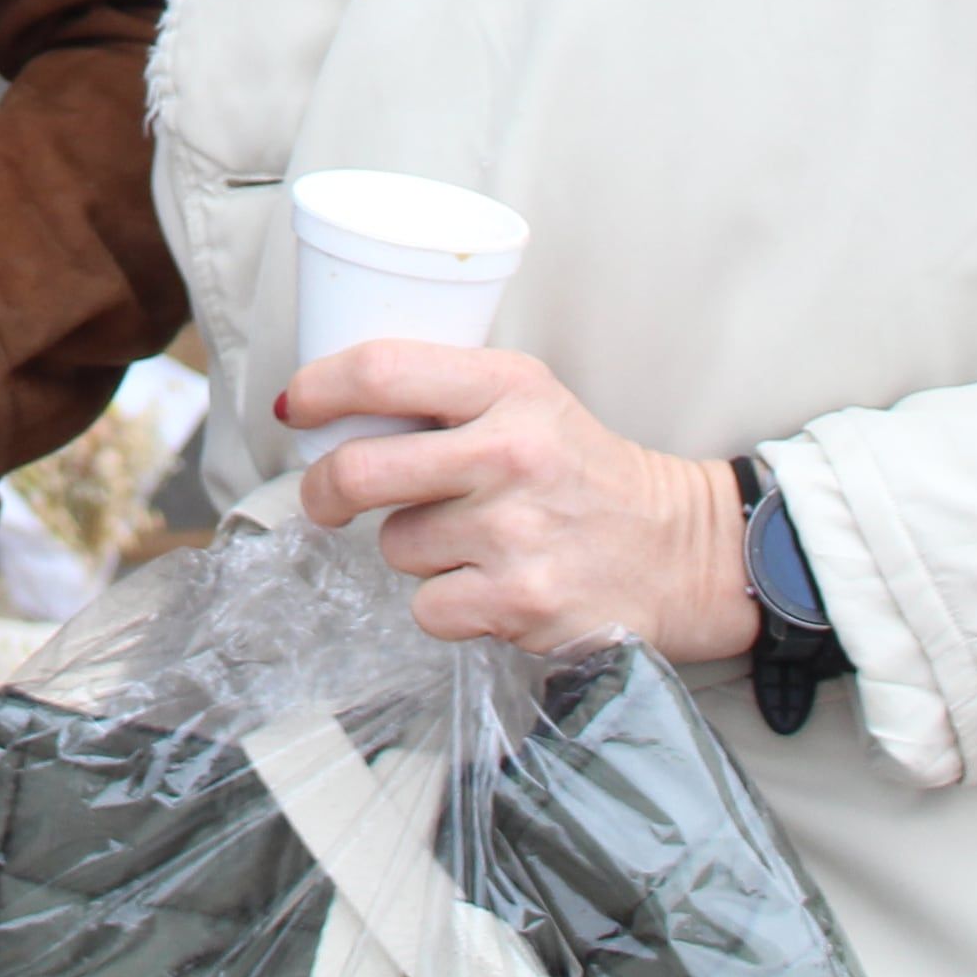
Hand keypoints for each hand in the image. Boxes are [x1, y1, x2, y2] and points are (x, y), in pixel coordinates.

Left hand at [281, 342, 754, 662]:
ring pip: (396, 545)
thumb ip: (447, 395)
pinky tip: (493, 586)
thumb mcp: (529, 401)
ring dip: (417, 550)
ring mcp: (515, 531)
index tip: (296, 406)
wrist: (680, 551)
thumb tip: (334, 408)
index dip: (319, 387)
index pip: (382, 369)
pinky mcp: (520, 600)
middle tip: (326, 499)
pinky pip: (427, 606)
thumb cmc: (584, 472)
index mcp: (509, 387)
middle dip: (324, 489)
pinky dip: (446, 605)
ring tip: (477, 542)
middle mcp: (510, 453)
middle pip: (361, 469)